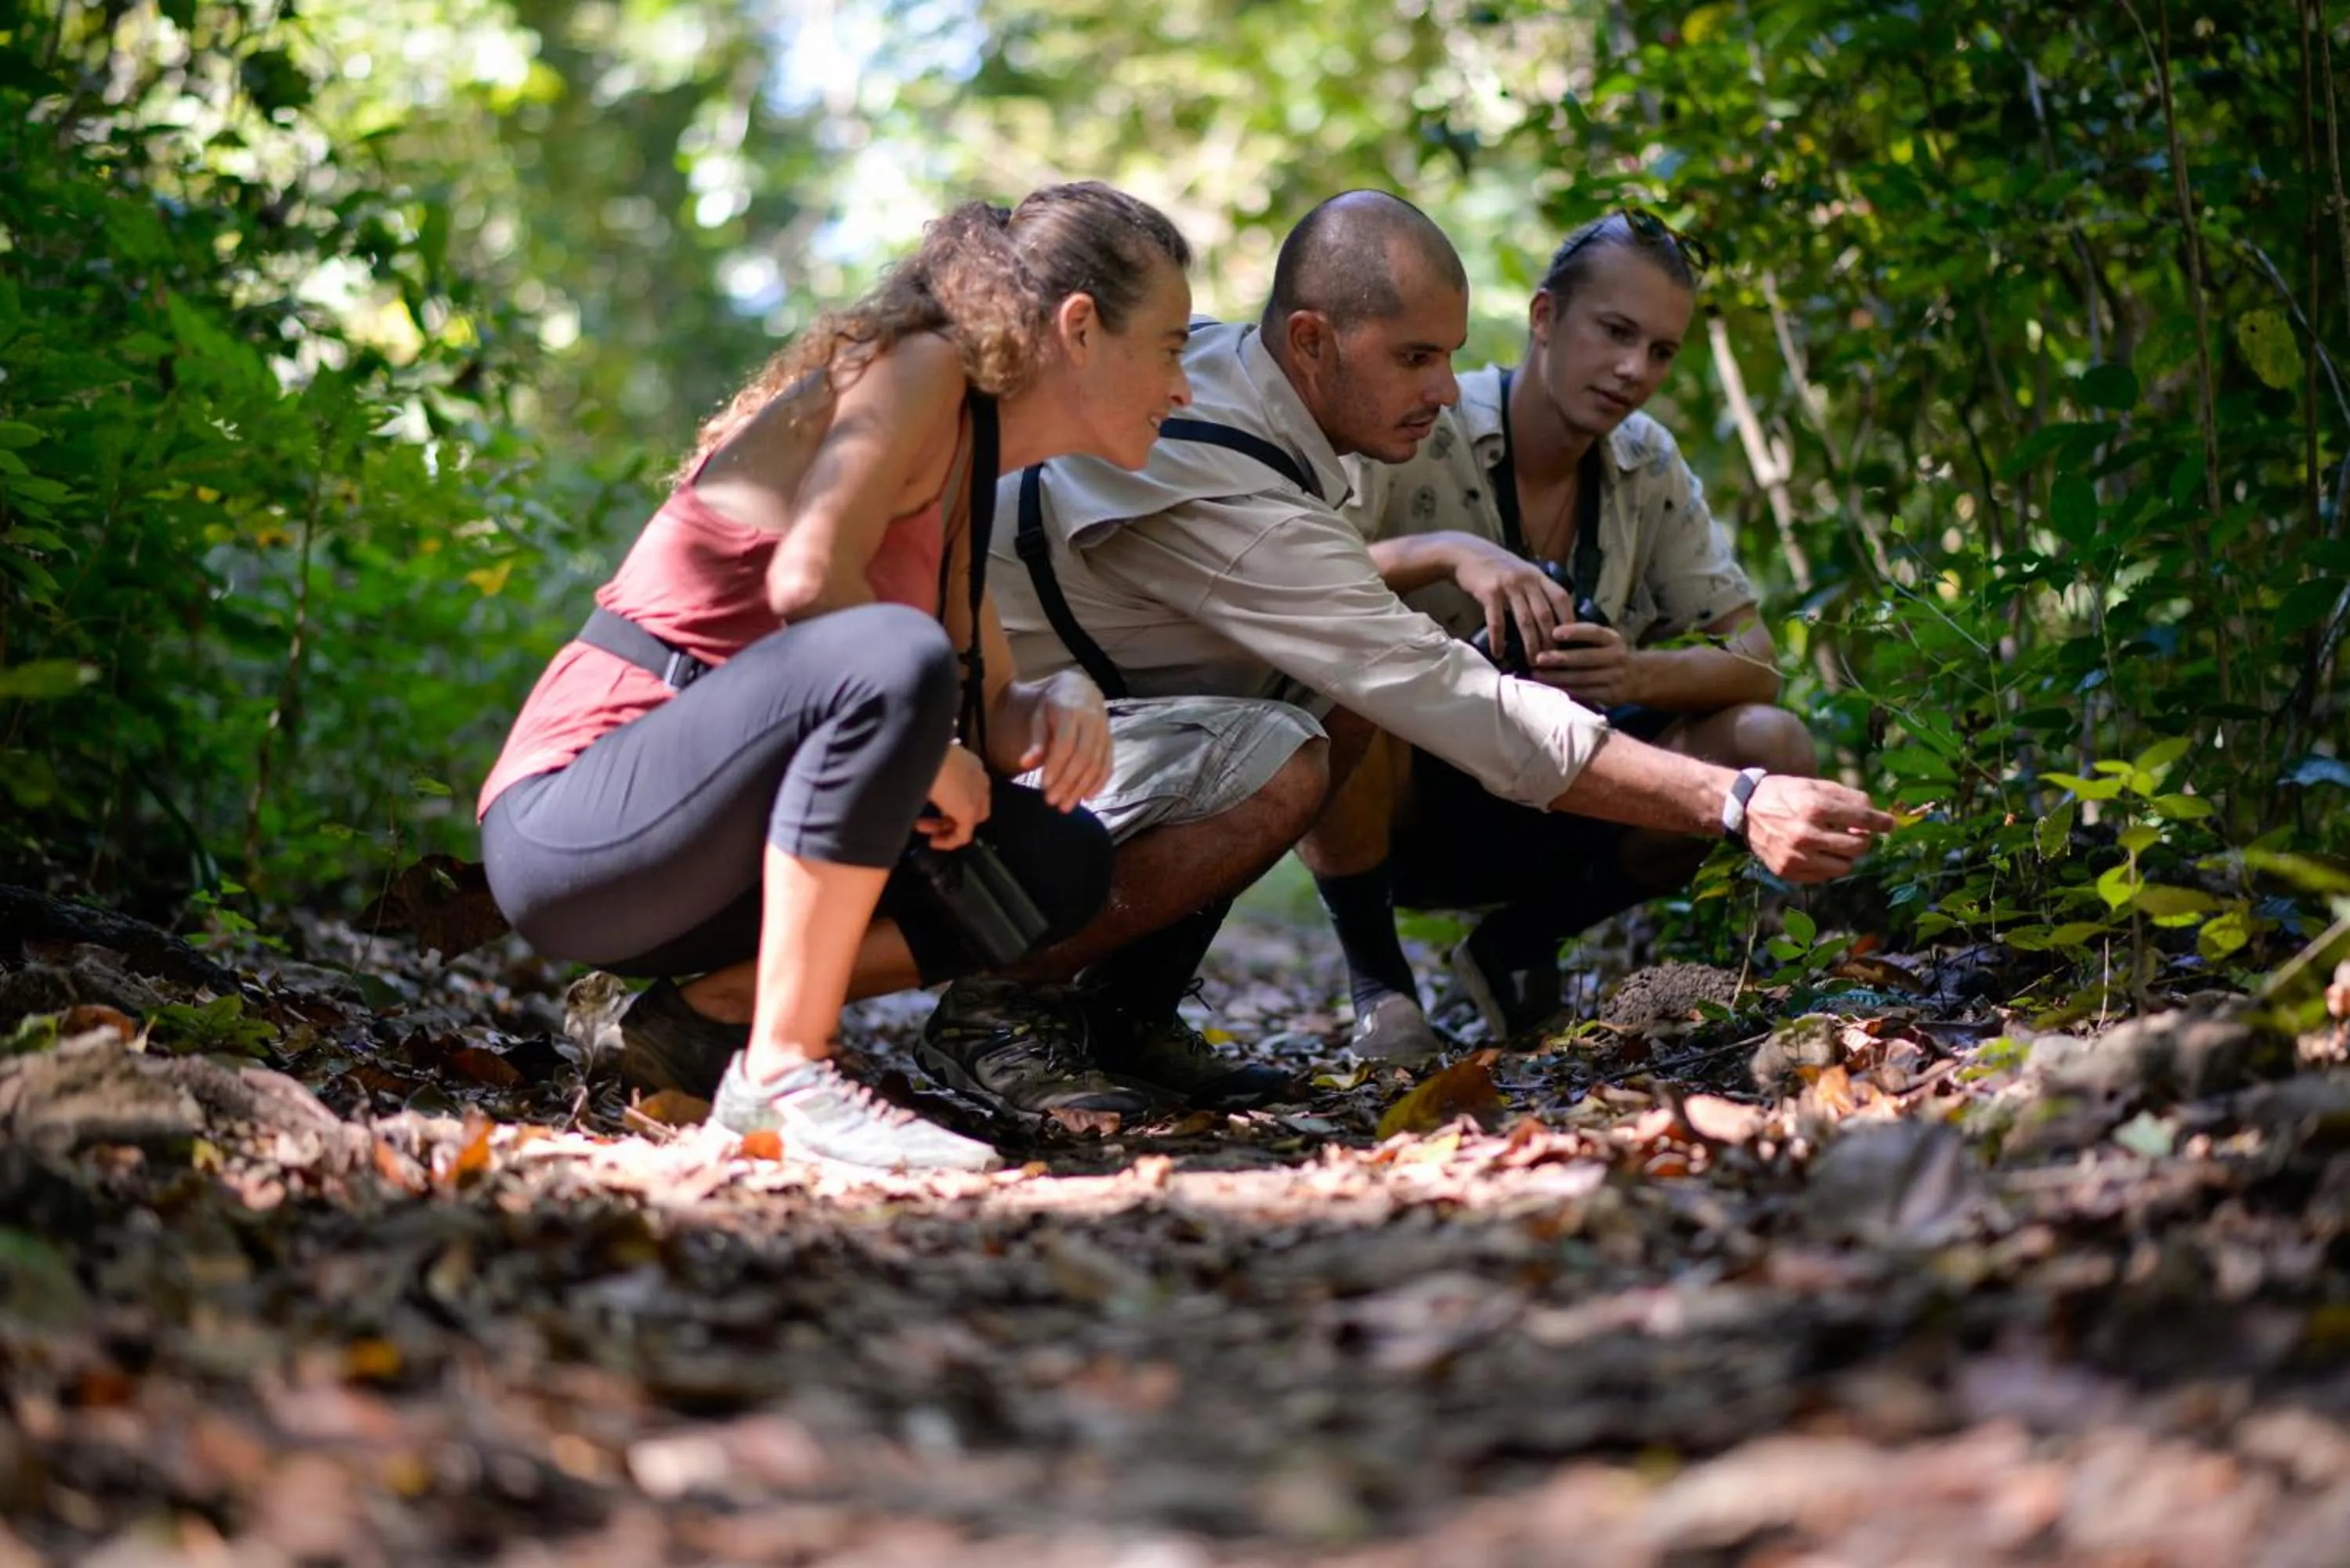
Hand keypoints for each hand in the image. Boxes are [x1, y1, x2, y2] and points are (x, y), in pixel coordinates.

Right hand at [918, 743, 992, 849]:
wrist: (921, 749)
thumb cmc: (918, 753)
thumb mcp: (926, 764)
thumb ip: (930, 775)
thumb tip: (916, 781)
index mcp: (971, 764)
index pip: (970, 788)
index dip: (953, 801)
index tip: (934, 807)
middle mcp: (979, 778)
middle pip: (974, 807)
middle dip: (951, 817)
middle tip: (928, 819)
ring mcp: (976, 796)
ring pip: (968, 821)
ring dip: (944, 828)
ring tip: (920, 827)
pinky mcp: (969, 811)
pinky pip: (964, 835)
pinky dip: (949, 842)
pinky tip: (933, 842)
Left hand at [1018, 670, 1112, 810]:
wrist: (1080, 690)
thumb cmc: (1054, 705)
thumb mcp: (1040, 716)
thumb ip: (1035, 741)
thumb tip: (1025, 764)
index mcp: (1071, 711)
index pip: (1066, 743)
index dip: (1056, 766)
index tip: (1044, 786)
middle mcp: (1092, 721)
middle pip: (1082, 757)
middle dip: (1068, 782)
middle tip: (1052, 802)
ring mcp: (1105, 732)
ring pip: (1096, 764)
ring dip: (1081, 788)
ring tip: (1066, 805)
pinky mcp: (1111, 742)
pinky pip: (1108, 765)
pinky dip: (1099, 783)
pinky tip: (1087, 797)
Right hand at [1451, 539, 1576, 663]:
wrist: (1465, 554)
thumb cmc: (1495, 567)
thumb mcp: (1522, 572)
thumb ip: (1537, 590)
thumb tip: (1551, 618)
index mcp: (1538, 576)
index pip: (1561, 598)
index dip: (1569, 619)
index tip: (1570, 640)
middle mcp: (1527, 580)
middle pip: (1545, 614)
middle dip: (1550, 640)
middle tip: (1552, 660)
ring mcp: (1508, 585)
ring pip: (1525, 621)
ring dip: (1530, 645)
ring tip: (1532, 662)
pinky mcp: (1489, 592)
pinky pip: (1497, 622)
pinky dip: (1499, 640)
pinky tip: (1499, 653)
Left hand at [1532, 623, 1638, 704]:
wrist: (1636, 678)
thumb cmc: (1607, 654)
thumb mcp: (1603, 641)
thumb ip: (1583, 637)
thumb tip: (1547, 631)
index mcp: (1612, 639)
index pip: (1594, 632)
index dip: (1575, 632)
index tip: (1554, 632)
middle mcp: (1617, 657)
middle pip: (1586, 658)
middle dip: (1560, 658)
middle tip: (1538, 658)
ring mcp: (1615, 677)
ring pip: (1582, 678)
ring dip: (1556, 677)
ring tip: (1536, 674)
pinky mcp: (1610, 695)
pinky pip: (1584, 693)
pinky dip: (1564, 690)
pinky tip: (1548, 687)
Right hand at [1741, 775, 1895, 881]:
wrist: (1744, 810)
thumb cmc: (1784, 794)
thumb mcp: (1815, 785)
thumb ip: (1848, 798)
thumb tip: (1876, 815)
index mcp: (1815, 807)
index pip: (1862, 819)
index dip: (1882, 822)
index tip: (1891, 824)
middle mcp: (1806, 834)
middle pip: (1858, 846)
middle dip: (1864, 838)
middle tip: (1858, 832)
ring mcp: (1796, 856)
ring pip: (1844, 866)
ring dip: (1848, 855)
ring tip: (1839, 844)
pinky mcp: (1788, 871)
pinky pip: (1824, 876)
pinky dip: (1829, 865)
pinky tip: (1820, 852)